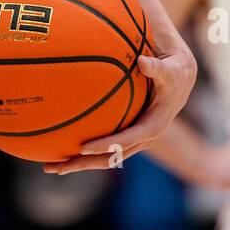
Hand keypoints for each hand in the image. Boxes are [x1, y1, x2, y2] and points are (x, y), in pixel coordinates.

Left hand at [43, 32, 196, 174]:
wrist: (180, 80)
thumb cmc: (173, 72)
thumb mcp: (170, 70)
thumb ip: (157, 68)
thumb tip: (142, 61)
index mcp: (153, 126)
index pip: (127, 141)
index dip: (106, 146)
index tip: (83, 149)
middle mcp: (142, 138)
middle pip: (110, 158)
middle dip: (83, 164)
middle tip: (55, 167)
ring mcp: (132, 138)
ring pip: (104, 158)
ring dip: (78, 163)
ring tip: (49, 166)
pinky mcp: (125, 133)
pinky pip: (103, 146)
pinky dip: (83, 150)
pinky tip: (59, 146)